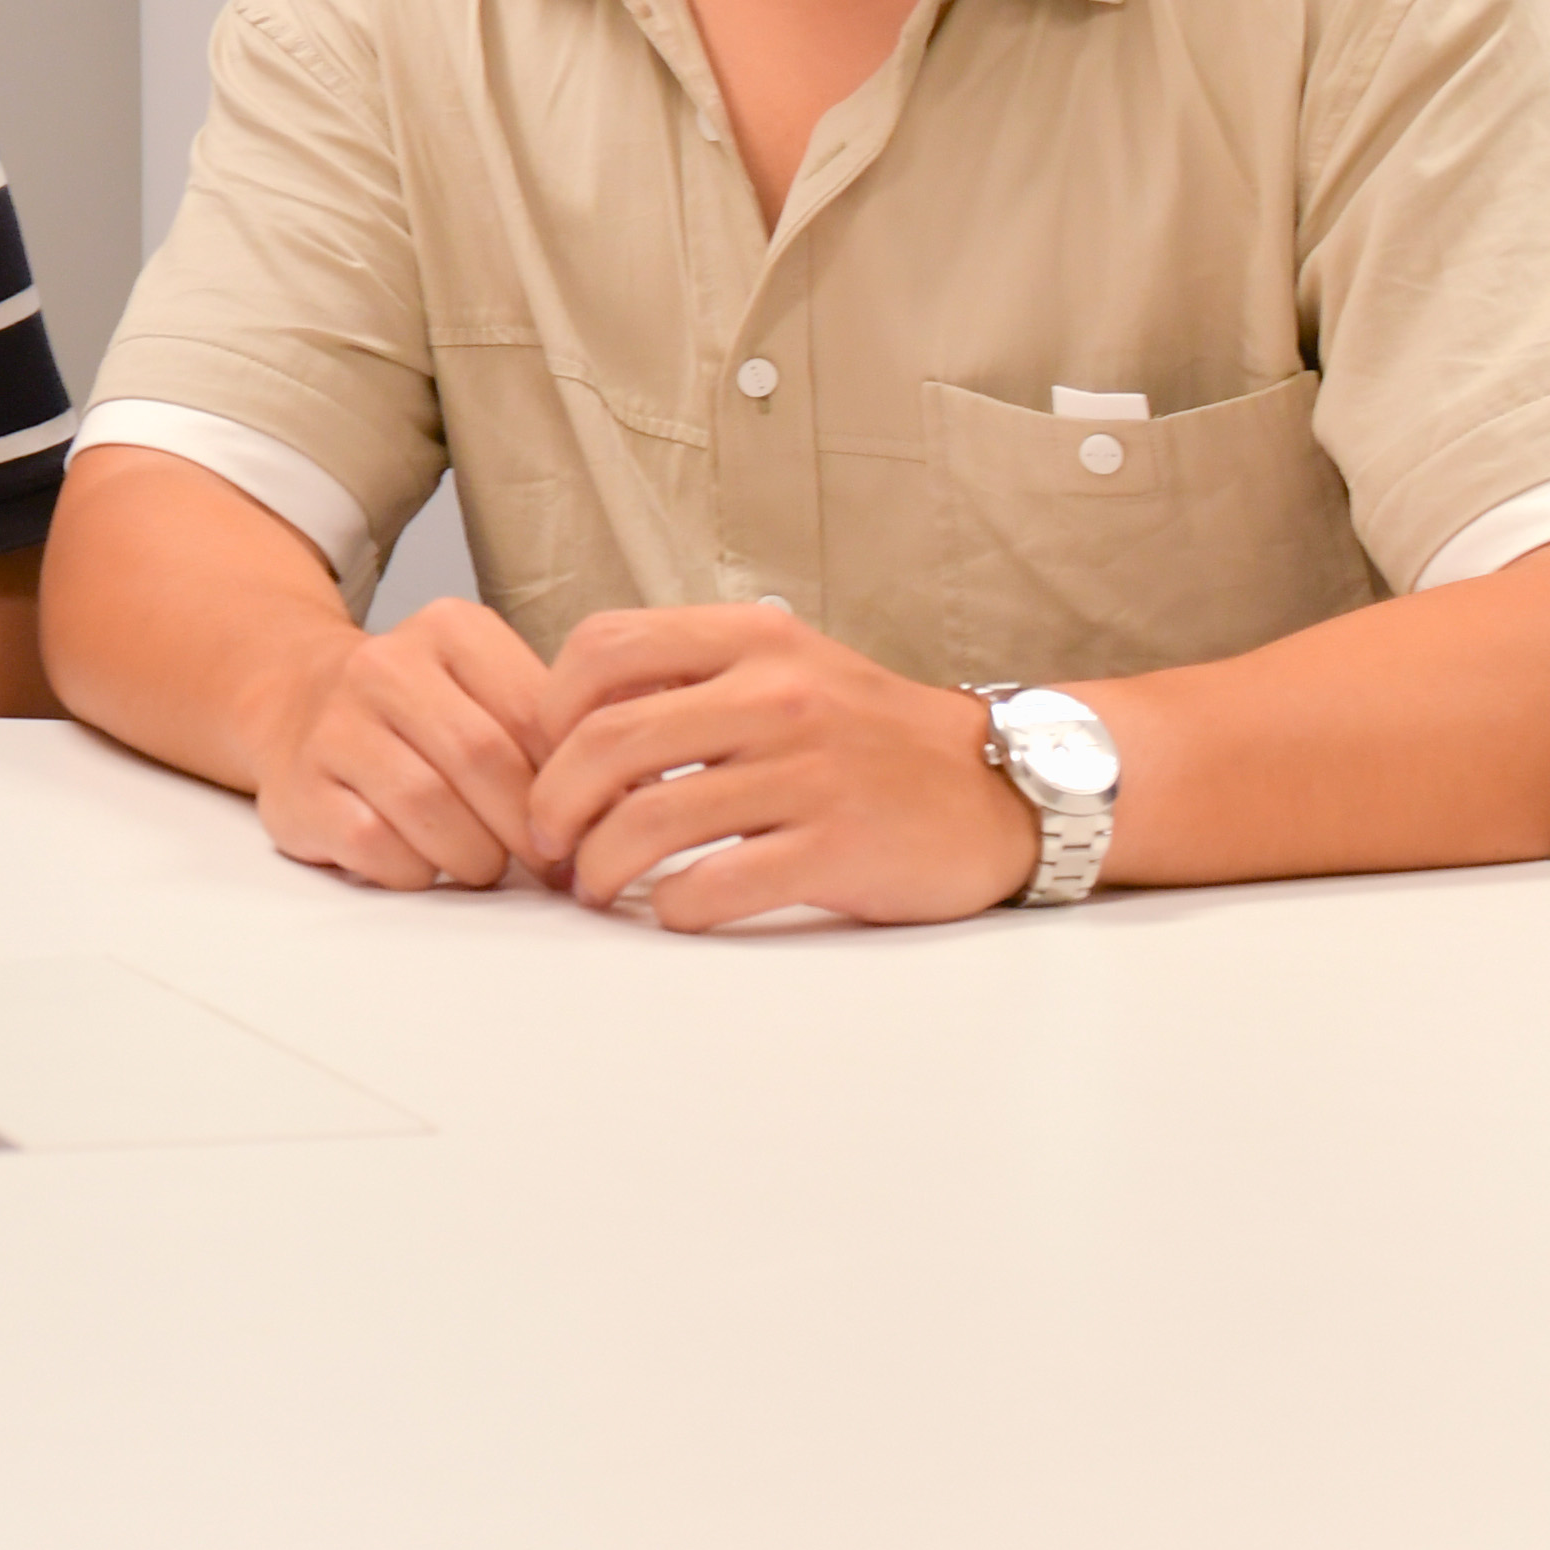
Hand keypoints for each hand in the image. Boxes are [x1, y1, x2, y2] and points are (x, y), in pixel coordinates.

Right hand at [240, 598, 559, 889]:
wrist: (293, 702)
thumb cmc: (418, 713)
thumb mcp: (486, 689)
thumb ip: (552, 731)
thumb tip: (631, 797)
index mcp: (449, 629)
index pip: (533, 714)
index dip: (568, 784)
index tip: (582, 826)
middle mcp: (384, 665)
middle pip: (481, 760)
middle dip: (524, 829)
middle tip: (543, 864)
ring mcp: (334, 724)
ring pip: (428, 806)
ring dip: (473, 857)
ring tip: (482, 863)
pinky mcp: (299, 786)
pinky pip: (374, 844)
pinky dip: (413, 871)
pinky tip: (419, 863)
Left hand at [527, 604, 1041, 931]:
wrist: (1005, 787)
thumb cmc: (870, 733)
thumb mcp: (786, 665)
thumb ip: (691, 675)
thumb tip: (570, 717)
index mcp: (753, 639)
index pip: (602, 647)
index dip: (548, 708)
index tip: (544, 758)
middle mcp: (778, 695)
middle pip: (606, 741)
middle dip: (553, 802)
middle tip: (546, 841)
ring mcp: (811, 772)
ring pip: (649, 820)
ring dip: (599, 865)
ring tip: (594, 885)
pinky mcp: (839, 847)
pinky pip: (715, 885)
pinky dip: (672, 908)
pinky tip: (672, 911)